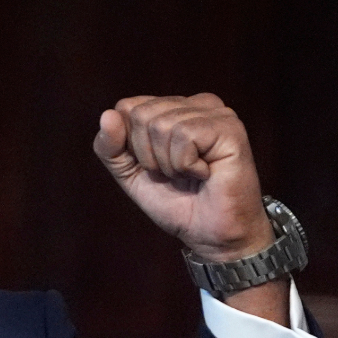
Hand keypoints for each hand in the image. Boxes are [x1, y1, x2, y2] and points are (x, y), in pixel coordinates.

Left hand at [94, 94, 289, 323]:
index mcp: (174, 107)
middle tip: (175, 173)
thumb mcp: (129, 173)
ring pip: (161, 125)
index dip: (129, 145)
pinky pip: (184, 136)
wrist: (209, 234)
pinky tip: (205, 173)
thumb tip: (108, 115)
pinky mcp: (230, 128)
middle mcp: (197, 103)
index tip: (154, 165)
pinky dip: (185, 164)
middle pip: (141, 114)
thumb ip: (110, 146)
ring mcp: (217, 113)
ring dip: (168, 163)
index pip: (126, 107)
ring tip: (190, 175)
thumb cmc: (175, 201)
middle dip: (147, 155)